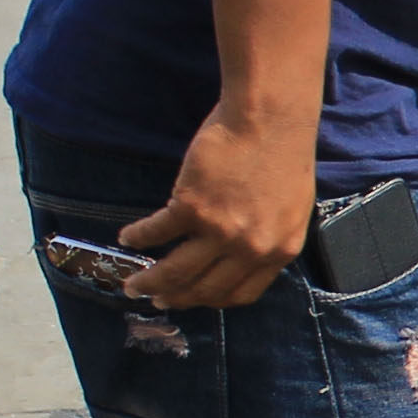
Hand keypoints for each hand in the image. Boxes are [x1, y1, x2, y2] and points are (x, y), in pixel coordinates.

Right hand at [119, 105, 311, 308]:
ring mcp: (221, 231)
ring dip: (149, 282)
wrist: (271, 117)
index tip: (194, 298)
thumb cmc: (283, 153)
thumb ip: (269, 236)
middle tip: (156, 300)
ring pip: (176, 272)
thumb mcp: (290, 208)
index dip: (212, 300)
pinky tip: (127, 238)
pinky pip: (157, 232)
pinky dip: (138, 237)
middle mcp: (250, 248)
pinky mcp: (192, 207)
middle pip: (205, 290)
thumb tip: (242, 254)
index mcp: (279, 250)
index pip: (240, 294)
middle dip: (175, 299)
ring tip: (133, 285)